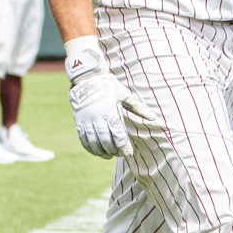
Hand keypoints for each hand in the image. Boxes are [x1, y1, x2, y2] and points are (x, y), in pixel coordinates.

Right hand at [64, 38, 156, 158]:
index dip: (124, 148)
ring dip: (102, 152)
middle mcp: (98, 118)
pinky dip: (89, 148)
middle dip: (114, 151)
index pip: (119, 135)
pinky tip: (96, 151)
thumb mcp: (125, 95)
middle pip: (106, 141)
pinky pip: (83, 139)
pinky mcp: (79, 121)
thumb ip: (139, 108)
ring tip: (108, 156)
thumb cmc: (109, 86)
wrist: (87, 77)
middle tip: (119, 154)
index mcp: (111, 112)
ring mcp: (87, 120)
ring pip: (94, 142)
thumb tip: (154, 117)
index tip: (129, 154)